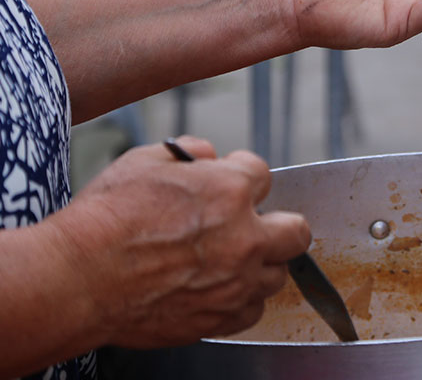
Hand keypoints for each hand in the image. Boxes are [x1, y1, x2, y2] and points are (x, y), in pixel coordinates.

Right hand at [55, 137, 309, 345]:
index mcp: (230, 191)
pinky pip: (252, 311)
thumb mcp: (144, 161)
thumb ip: (187, 151)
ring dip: (261, 265)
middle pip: (296, 231)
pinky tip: (220, 291)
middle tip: (257, 225)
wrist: (77, 280)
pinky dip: (241, 301)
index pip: (264, 175)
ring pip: (277, 275)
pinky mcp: (218, 318)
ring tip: (233, 261)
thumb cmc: (104, 220)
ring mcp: (235, 282)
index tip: (231, 182)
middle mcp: (243, 237)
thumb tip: (206, 154)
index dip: (243, 176)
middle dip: (279, 223)